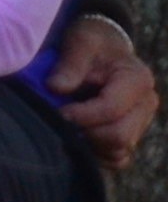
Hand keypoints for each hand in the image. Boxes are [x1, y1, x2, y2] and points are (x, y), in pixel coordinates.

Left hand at [53, 18, 154, 176]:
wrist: (103, 49)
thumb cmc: (91, 43)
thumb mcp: (80, 42)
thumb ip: (70, 64)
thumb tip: (56, 88)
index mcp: (137, 80)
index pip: (111, 109)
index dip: (81, 115)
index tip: (58, 111)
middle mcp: (146, 104)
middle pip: (119, 136)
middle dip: (85, 133)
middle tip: (59, 123)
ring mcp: (140, 122)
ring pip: (118, 151)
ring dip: (90, 145)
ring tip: (67, 128)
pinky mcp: (131, 135)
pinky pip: (118, 159)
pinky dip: (97, 155)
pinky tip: (77, 139)